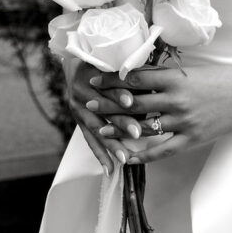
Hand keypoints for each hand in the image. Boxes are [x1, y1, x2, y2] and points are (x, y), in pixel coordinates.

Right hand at [66, 57, 140, 171]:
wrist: (76, 64)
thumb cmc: (106, 63)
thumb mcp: (116, 64)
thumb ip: (132, 75)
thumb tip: (155, 86)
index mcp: (92, 75)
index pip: (106, 85)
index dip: (118, 93)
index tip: (130, 101)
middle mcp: (82, 92)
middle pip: (103, 110)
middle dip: (120, 122)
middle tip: (136, 133)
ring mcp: (78, 108)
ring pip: (96, 129)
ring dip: (111, 144)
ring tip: (124, 158)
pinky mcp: (78, 121)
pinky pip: (89, 140)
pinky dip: (100, 154)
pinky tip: (109, 169)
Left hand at [85, 62, 231, 162]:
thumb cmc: (224, 79)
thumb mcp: (193, 72)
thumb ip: (168, 77)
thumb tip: (141, 76)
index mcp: (175, 79)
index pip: (135, 78)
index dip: (112, 80)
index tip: (96, 80)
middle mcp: (175, 99)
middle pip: (133, 103)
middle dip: (108, 103)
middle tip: (88, 103)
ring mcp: (183, 121)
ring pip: (143, 126)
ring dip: (119, 128)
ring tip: (101, 129)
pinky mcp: (192, 138)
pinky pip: (162, 149)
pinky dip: (142, 154)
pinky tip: (128, 158)